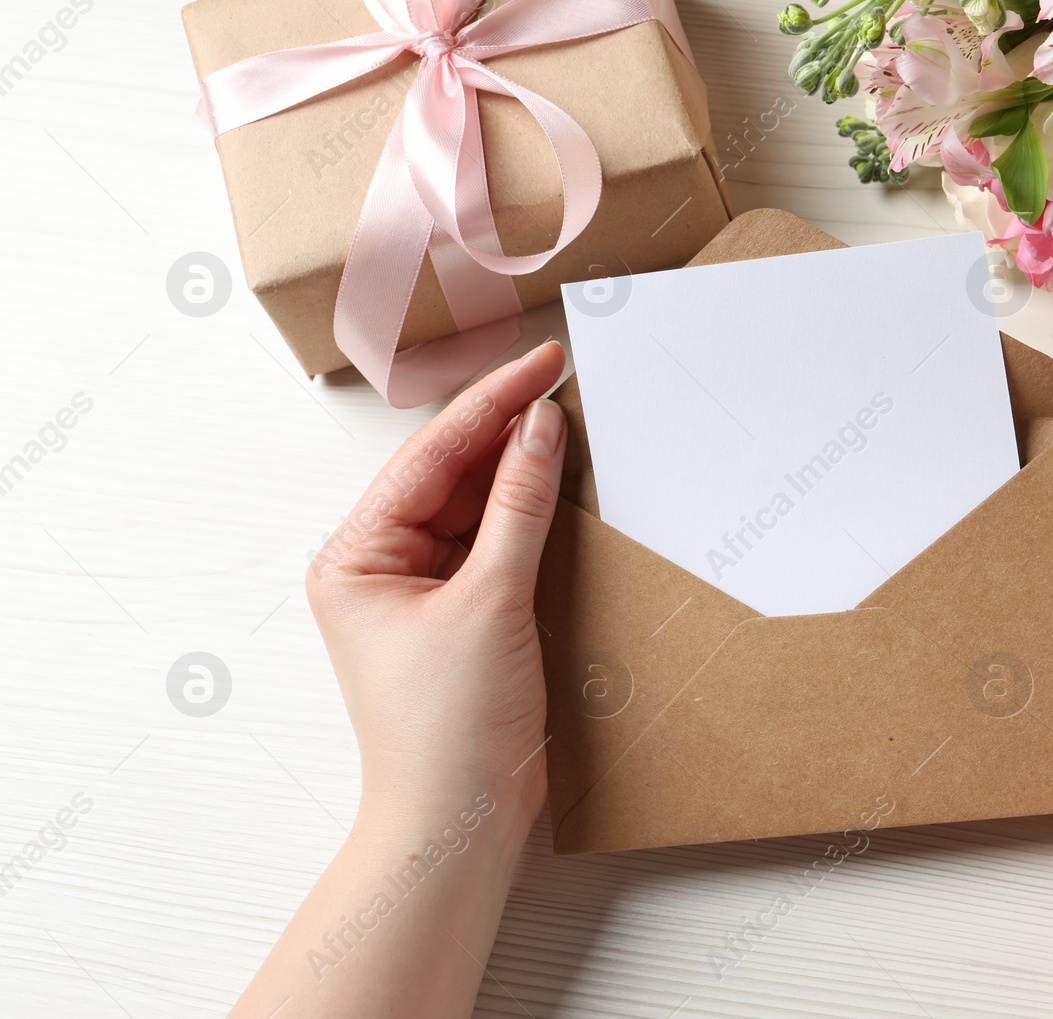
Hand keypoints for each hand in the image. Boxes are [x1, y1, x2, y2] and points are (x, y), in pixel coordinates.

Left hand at [308, 339, 567, 819]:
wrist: (459, 820)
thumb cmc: (449, 727)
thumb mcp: (490, 602)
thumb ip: (518, 506)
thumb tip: (541, 427)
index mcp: (354, 555)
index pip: (431, 456)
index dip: (492, 404)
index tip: (541, 361)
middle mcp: (376, 564)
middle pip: (449, 473)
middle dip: (505, 429)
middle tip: (561, 377)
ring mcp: (416, 589)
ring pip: (473, 505)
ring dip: (519, 469)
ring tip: (567, 419)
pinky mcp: (457, 613)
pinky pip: (491, 543)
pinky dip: (526, 515)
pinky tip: (559, 482)